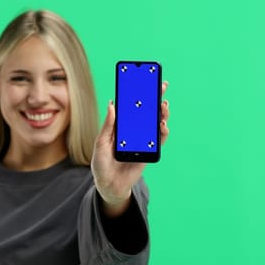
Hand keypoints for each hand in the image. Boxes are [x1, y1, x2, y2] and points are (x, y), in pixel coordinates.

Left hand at [91, 81, 169, 215]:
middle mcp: (133, 131)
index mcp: (120, 126)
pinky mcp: (149, 152)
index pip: (131, 106)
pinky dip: (163, 132)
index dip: (138, 93)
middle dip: (155, 98)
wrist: (108, 186)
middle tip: (162, 86)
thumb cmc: (101, 164)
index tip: (144, 79)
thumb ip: (108, 126)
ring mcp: (142, 141)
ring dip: (161, 114)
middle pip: (147, 111)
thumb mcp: (100, 143)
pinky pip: (159, 141)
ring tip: (163, 107)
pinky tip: (163, 126)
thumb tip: (112, 104)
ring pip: (156, 123)